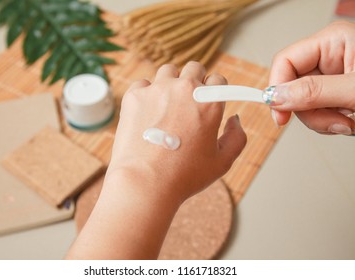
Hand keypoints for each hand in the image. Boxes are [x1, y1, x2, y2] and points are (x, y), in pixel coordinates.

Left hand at [108, 61, 246, 202]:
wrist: (144, 182)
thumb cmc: (184, 175)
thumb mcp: (222, 162)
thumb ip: (237, 137)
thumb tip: (235, 119)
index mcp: (209, 101)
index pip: (218, 79)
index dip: (215, 91)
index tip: (208, 102)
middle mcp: (184, 88)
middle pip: (194, 68)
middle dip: (195, 81)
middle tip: (188, 102)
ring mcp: (157, 89)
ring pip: (168, 71)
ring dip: (171, 83)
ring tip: (167, 105)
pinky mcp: (134, 96)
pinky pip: (143, 83)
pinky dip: (147, 93)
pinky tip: (147, 112)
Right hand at [268, 21, 354, 134]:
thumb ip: (315, 92)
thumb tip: (277, 96)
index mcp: (333, 42)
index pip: (286, 61)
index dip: (278, 88)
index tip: (279, 116)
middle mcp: (331, 56)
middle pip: (294, 87)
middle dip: (311, 111)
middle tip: (335, 122)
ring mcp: (334, 76)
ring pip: (305, 104)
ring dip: (325, 120)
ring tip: (350, 122)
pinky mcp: (339, 93)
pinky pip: (320, 111)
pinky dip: (333, 123)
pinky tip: (352, 120)